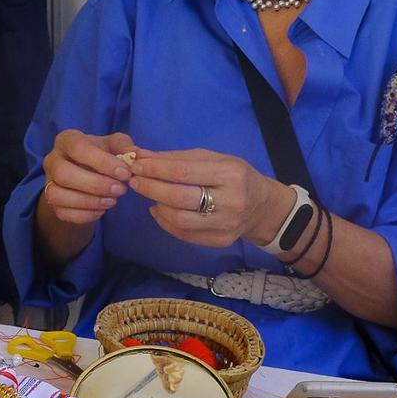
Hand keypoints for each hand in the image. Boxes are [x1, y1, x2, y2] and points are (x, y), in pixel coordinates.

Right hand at [39, 129, 138, 225]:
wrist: (87, 172)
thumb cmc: (101, 154)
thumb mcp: (114, 145)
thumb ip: (124, 147)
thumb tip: (135, 155)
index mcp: (67, 140)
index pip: (78, 148)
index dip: (102, 162)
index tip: (125, 173)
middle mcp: (52, 160)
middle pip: (64, 174)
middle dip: (95, 185)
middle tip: (120, 190)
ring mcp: (48, 183)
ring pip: (57, 195)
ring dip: (88, 201)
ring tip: (112, 201)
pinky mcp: (52, 204)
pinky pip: (63, 213)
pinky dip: (85, 214)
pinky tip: (102, 210)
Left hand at [129, 148, 284, 249]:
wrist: (262, 207)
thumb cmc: (234, 176)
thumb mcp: (213, 158)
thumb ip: (177, 158)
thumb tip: (142, 156)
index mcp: (230, 174)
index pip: (184, 172)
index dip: (156, 169)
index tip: (136, 166)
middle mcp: (231, 201)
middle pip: (179, 198)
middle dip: (151, 188)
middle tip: (134, 181)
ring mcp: (226, 224)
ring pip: (179, 220)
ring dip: (157, 206)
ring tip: (149, 195)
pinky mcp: (221, 241)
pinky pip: (184, 234)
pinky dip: (165, 222)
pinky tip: (159, 210)